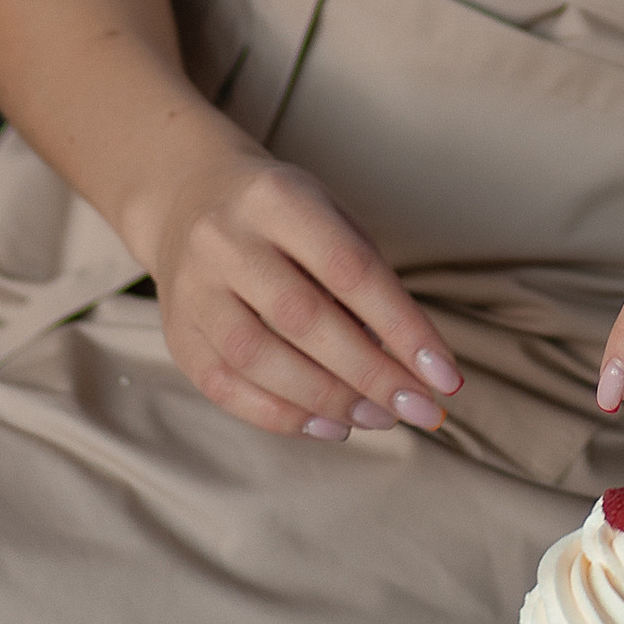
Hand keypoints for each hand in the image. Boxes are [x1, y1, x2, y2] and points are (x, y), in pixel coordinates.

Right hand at [133, 125, 464, 441]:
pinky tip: (331, 425)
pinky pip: (228, 388)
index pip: (351, 270)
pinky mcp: (178, 333)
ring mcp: (193, 289)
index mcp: (277, 199)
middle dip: (371, 374)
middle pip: (304, 319)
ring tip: (381, 417)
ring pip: (259, 360)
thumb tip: (409, 363)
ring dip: (329, 400)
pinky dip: (284, 416)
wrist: (190, 200)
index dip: (404, 329)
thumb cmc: (285, 217)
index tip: (445, 375)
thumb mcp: (331, 218)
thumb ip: (366, 280)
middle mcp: (225, 241)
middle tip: (420, 407)